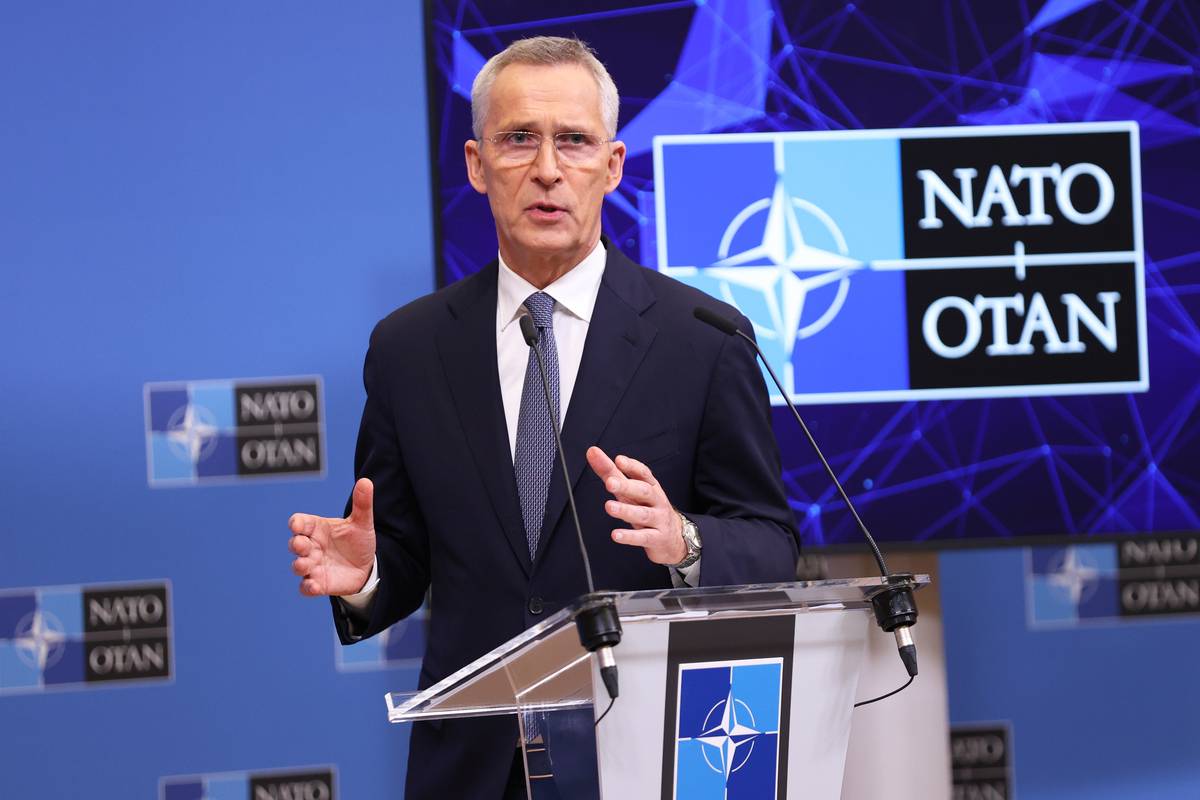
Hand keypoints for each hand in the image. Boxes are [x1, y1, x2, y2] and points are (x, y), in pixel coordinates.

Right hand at [288, 478, 376, 596]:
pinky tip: (314, 586)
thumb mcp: (362, 523)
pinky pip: (306, 588)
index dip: (296, 523)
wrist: (366, 567)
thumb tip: (366, 481)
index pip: (300, 523)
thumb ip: (362, 504)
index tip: (297, 524)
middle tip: (301, 544)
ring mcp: (313, 566)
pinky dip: (307, 587)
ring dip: (299, 565)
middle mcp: (312, 547)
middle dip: (296, 544)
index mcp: (318, 529)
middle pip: (295, 544)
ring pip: (298, 566)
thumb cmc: (357, 541)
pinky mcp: (318, 583)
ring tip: (305, 564)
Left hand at [586, 446, 686, 565]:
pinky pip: (643, 537)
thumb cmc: (648, 508)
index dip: (632, 466)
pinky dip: (630, 537)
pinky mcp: (657, 538)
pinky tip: (616, 535)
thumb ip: (611, 472)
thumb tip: (592, 452)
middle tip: (609, 482)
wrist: (674, 537)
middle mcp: (656, 501)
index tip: (618, 460)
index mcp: (651, 486)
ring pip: (643, 514)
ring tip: (609, 507)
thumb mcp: (631, 490)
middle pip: (643, 491)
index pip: (643, 473)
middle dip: (627, 486)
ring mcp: (658, 520)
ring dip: (625, 510)